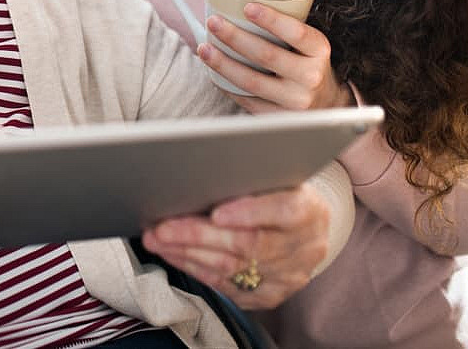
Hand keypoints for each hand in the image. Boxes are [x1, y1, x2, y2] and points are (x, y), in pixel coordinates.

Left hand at [141, 182, 330, 308]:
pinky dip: (198, 270)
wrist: (307, 228)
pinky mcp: (272, 295)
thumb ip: (251, 177)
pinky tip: (176, 256)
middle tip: (162, 227)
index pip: (283, 211)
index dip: (249, 213)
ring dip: (188, 254)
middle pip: (248, 244)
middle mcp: (304, 247)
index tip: (216, 213)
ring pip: (233, 268)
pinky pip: (229, 288)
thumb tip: (202, 171)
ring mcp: (289, 276)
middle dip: (198, 235)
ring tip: (158, 240)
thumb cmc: (281, 192)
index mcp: (309, 210)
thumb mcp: (276, 177)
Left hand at [196, 2, 352, 111]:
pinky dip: (228, 85)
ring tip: (204, 48)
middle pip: (267, 55)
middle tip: (213, 22)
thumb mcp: (309, 43)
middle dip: (235, 37)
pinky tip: (214, 73)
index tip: (247, 6)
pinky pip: (248, 100)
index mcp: (319, 50)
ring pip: (252, 81)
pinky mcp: (280, 118)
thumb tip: (237, 0)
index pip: (297, 33)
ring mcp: (296, 101)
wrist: (326, 104)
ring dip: (223, 64)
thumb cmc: (307, 62)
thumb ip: (284, 27)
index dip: (271, 20)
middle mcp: (311, 77)